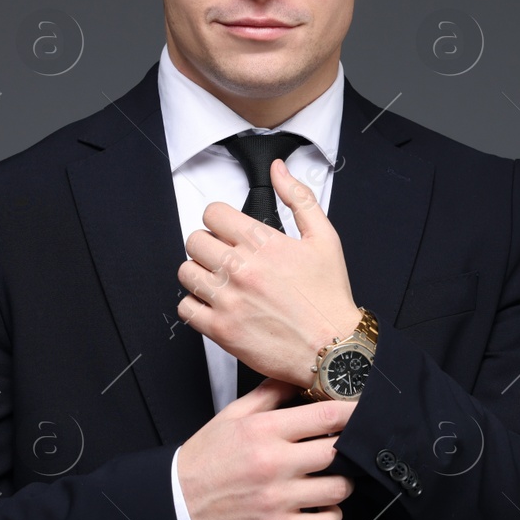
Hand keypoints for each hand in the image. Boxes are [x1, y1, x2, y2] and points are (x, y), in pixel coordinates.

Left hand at [177, 157, 362, 386]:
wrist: (333, 348)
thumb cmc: (328, 298)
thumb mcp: (324, 238)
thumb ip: (299, 198)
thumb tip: (279, 170)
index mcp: (262, 243)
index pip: (213, 213)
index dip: (219, 220)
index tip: (226, 231)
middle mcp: (241, 269)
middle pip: (194, 240)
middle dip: (207, 246)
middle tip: (223, 257)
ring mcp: (228, 300)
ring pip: (185, 272)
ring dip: (199, 274)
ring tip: (218, 281)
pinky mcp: (221, 330)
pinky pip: (186, 308)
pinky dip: (195, 306)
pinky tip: (214, 305)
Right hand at [177, 377, 356, 519]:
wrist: (177, 505)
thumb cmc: (204, 461)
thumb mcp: (231, 416)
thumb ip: (268, 394)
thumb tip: (297, 377)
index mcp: (263, 431)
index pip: (325, 415)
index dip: (352, 412)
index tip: (361, 412)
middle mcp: (273, 464)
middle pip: (338, 451)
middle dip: (347, 448)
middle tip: (344, 448)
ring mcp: (277, 499)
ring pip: (339, 489)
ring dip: (341, 483)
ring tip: (329, 478)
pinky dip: (330, 515)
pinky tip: (319, 506)